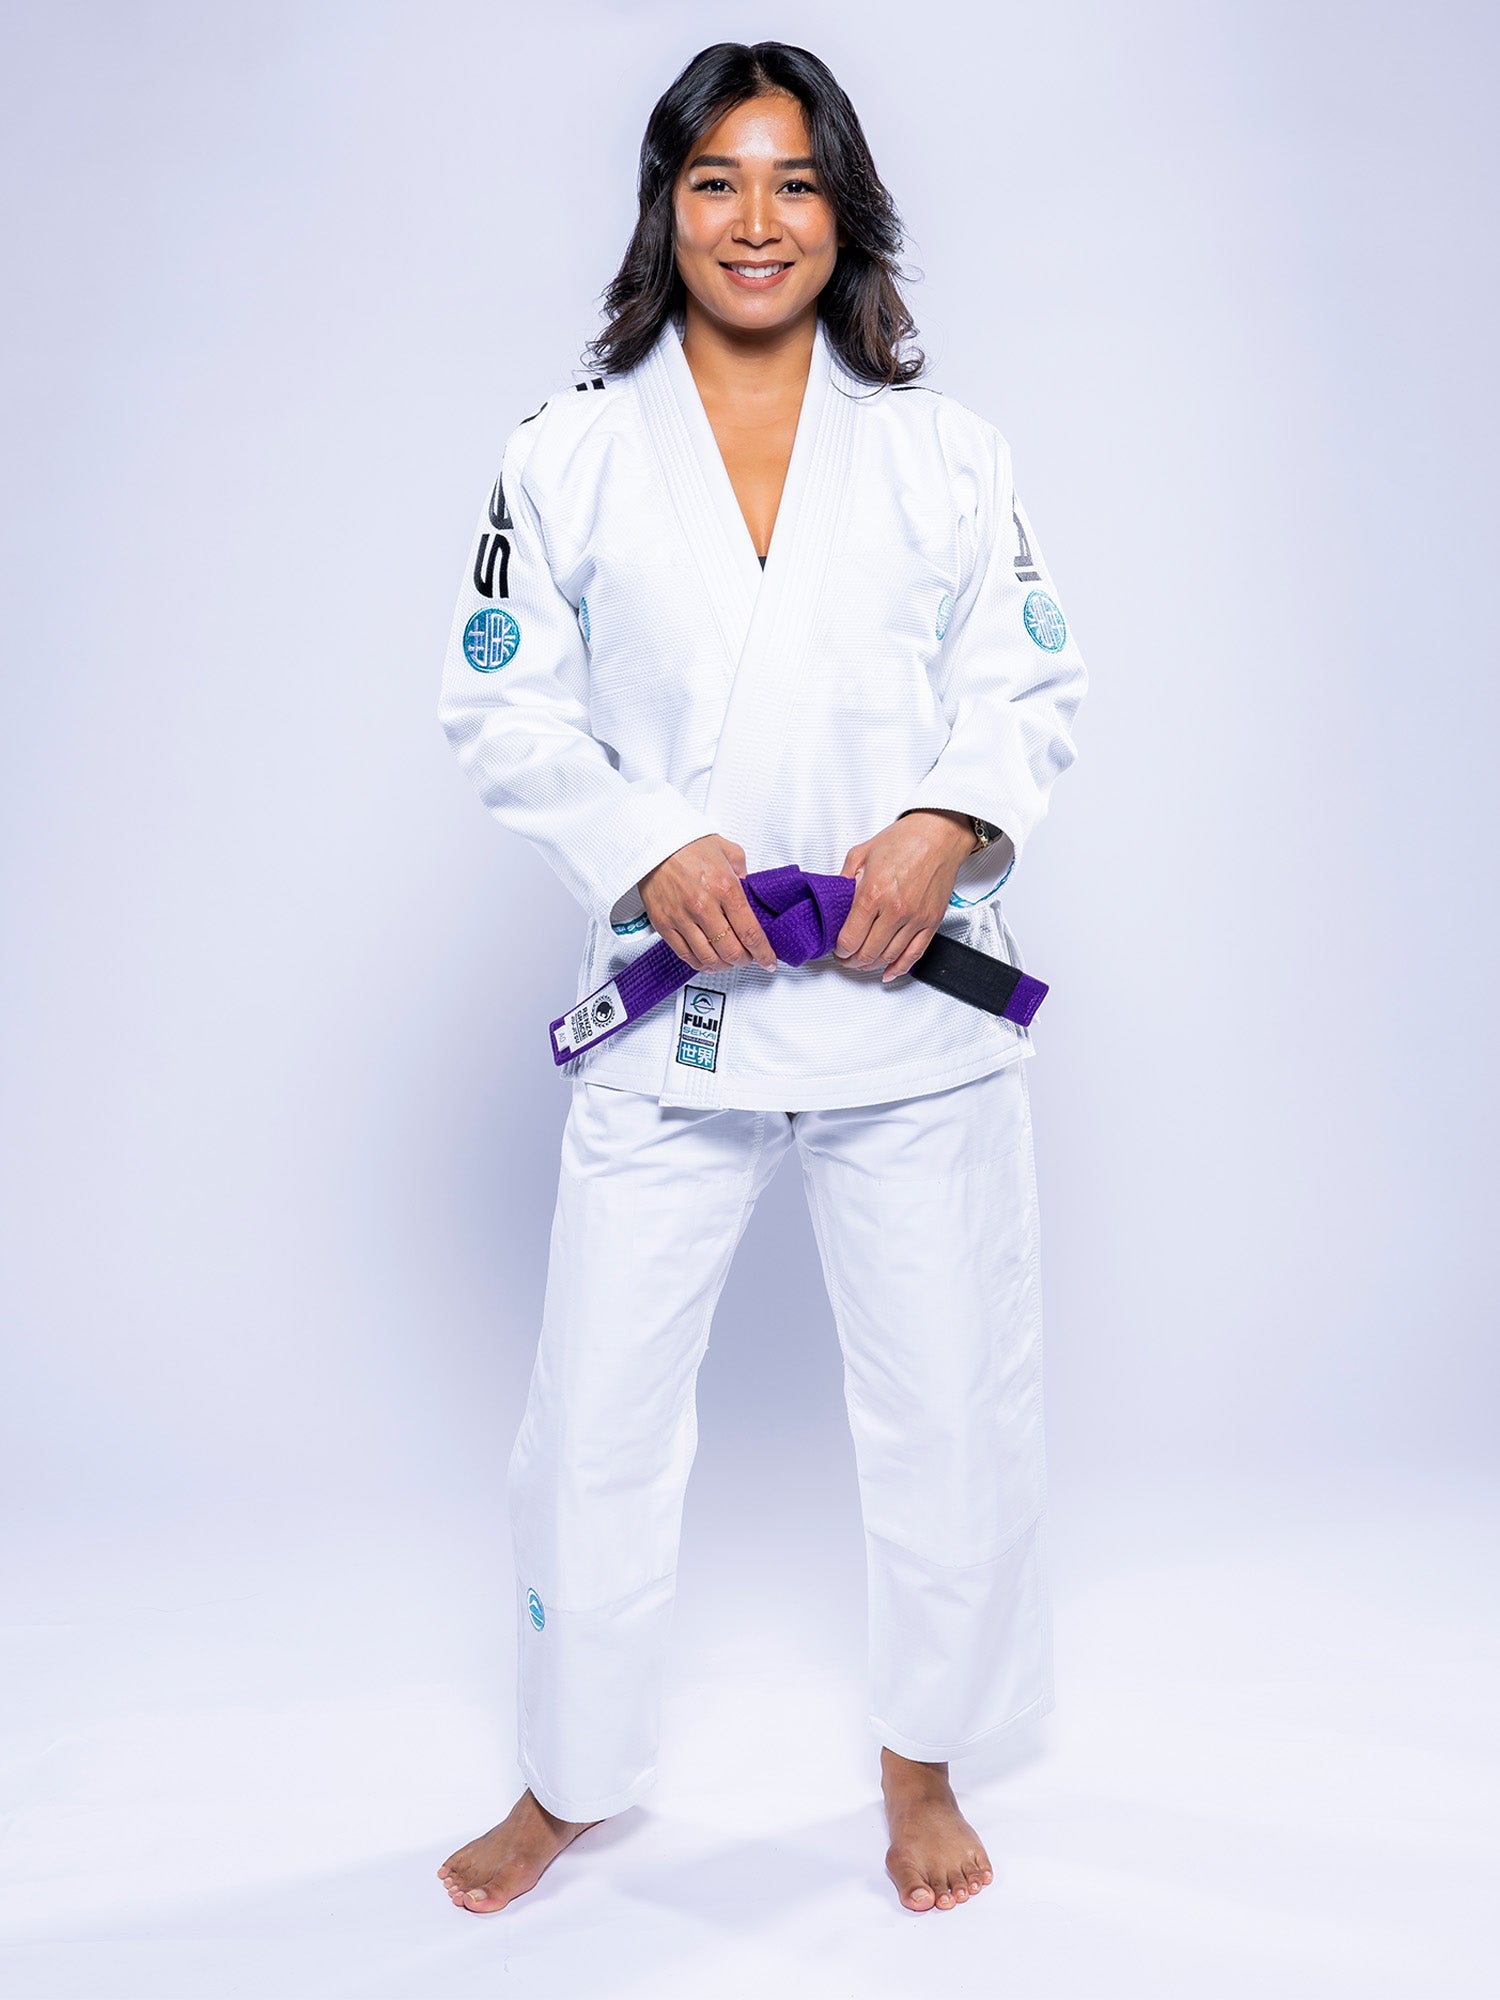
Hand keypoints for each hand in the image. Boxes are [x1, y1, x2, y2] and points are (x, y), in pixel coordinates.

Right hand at [639, 835, 777, 973]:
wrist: (653, 842)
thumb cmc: (688, 844)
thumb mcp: (729, 851)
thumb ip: (744, 874)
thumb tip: (749, 892)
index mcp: (725, 888)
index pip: (750, 932)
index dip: (763, 953)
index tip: (769, 961)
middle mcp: (704, 906)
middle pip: (730, 950)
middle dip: (744, 960)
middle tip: (749, 958)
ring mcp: (682, 917)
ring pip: (708, 957)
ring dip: (723, 965)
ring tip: (729, 961)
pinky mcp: (664, 924)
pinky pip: (684, 954)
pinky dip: (700, 964)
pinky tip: (708, 962)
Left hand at [833, 811, 973, 980]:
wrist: (939, 834)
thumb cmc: (904, 839)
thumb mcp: (861, 853)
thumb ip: (844, 880)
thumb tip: (834, 901)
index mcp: (873, 893)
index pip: (850, 938)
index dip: (839, 950)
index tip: (837, 949)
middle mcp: (895, 909)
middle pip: (868, 953)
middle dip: (852, 961)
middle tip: (845, 958)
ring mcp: (915, 918)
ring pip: (889, 957)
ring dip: (872, 966)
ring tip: (862, 962)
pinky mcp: (932, 921)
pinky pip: (915, 954)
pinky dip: (899, 968)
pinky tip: (888, 972)